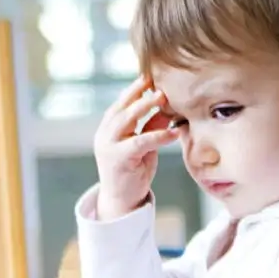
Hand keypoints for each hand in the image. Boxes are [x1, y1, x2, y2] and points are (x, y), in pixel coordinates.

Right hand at [95, 77, 179, 221]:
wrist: (120, 201)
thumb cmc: (133, 172)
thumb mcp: (145, 146)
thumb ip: (152, 127)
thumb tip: (167, 108)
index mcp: (110, 128)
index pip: (122, 103)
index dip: (135, 89)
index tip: (151, 75)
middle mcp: (105, 133)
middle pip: (122, 107)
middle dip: (138, 92)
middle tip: (156, 80)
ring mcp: (109, 145)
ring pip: (126, 120)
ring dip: (144, 106)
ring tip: (162, 97)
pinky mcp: (118, 159)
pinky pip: (140, 142)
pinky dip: (158, 135)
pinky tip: (173, 132)